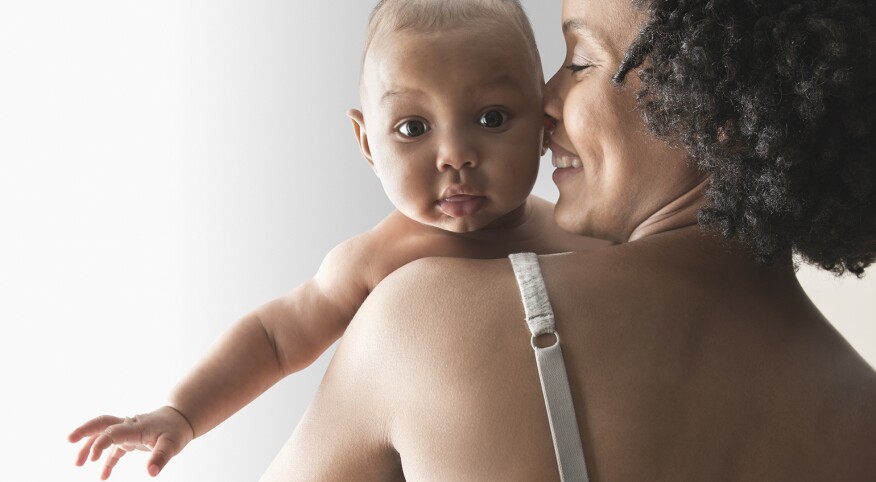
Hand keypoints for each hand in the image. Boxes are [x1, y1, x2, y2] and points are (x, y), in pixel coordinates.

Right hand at [68, 405, 194, 479]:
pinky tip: (102, 476)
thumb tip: (151, 473)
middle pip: (102, 423)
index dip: (101, 443)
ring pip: (103, 434)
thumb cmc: (176, 430)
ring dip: (89, 446)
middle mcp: (128, 426)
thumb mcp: (172, 444)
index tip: (91, 458)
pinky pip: (113, 449)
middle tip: (68, 439)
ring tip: (78, 464)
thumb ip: (161, 457)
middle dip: (84, 430)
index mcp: (136, 426)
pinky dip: (106, 461)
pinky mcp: (129, 439)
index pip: (113, 432)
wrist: (181, 419)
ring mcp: (127, 432)